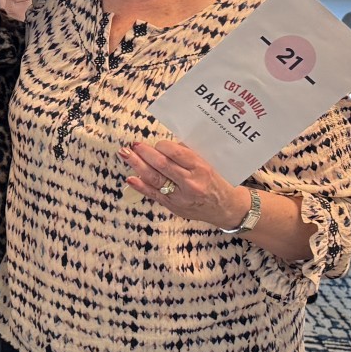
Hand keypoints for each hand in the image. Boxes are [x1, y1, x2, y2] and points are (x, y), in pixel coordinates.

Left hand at [121, 138, 249, 227]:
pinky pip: (153, 195)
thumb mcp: (209, 164)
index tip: (156, 142)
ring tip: (125, 154)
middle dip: (144, 153)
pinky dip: (140, 186)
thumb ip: (188, 155)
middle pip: (162, 165)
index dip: (162, 145)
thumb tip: (165, 145)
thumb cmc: (216, 182)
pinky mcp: (173, 206)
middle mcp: (190, 183)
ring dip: (137, 165)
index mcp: (201, 168)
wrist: (225, 208)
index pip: (176, 153)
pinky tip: (130, 178)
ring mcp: (180, 196)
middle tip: (133, 145)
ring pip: (154, 179)